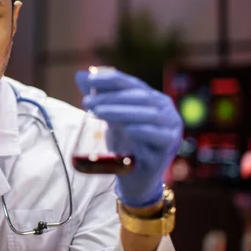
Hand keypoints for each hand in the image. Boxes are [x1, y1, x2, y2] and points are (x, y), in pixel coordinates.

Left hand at [75, 69, 182, 207]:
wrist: (135, 176)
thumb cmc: (124, 142)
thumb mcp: (109, 116)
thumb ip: (98, 96)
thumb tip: (80, 74)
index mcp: (152, 97)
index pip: (131, 83)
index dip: (110, 79)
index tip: (88, 79)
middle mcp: (165, 108)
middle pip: (138, 96)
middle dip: (110, 97)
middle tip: (87, 101)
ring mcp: (171, 126)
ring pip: (147, 114)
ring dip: (120, 111)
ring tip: (96, 112)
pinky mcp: (170, 145)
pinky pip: (156, 136)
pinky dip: (140, 130)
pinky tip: (125, 128)